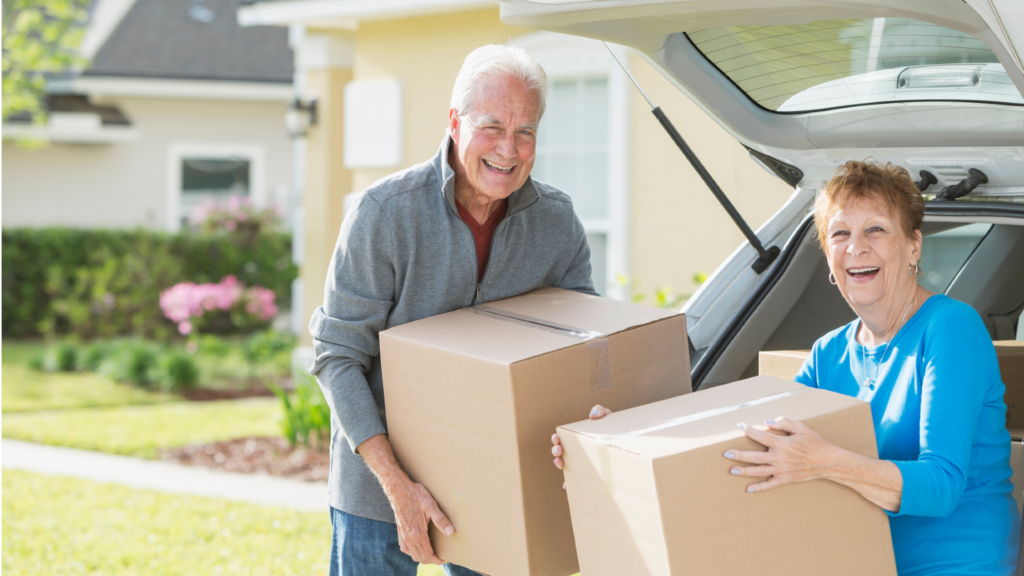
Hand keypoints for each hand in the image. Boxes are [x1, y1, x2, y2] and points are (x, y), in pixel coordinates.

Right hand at [356, 434, 452, 564]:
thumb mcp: (431, 505)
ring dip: (422, 556)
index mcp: (416, 533)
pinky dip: (413, 551)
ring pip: (412, 554)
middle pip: (420, 557)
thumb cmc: (415, 496)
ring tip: (432, 552)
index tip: (445, 558)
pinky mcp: (400, 531)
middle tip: (441, 556)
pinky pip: (405, 548)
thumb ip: (441, 520)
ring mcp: (403, 535)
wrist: (398, 489)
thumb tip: (450, 532)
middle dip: (431, 560)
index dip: (437, 560)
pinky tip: (418, 546)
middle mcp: (408, 538)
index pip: (428, 555)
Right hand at [552, 405, 612, 487]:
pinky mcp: (587, 472)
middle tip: (559, 450)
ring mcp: (580, 462)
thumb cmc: (612, 427)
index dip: (556, 439)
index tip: (556, 438)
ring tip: (561, 463)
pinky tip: (566, 485)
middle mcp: (575, 451)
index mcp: (577, 438)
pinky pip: (575, 480)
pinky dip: (569, 483)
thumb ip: (600, 410)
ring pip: (564, 465)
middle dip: (556, 451)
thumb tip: (592, 415)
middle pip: (560, 452)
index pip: (562, 439)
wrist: (624, 439)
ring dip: (559, 464)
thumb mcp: (607, 416)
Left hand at [723, 417, 835, 492]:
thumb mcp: (801, 428)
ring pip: (759, 471)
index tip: (740, 426)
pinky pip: (770, 485)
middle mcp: (780, 458)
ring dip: (744, 471)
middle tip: (725, 453)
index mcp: (783, 444)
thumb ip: (784, 422)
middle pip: (755, 456)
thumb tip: (767, 422)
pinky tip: (748, 489)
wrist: (826, 461)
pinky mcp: (785, 479)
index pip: (761, 436)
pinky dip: (759, 488)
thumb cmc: (813, 442)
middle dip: (739, 455)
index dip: (749, 430)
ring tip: (731, 470)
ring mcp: (781, 470)